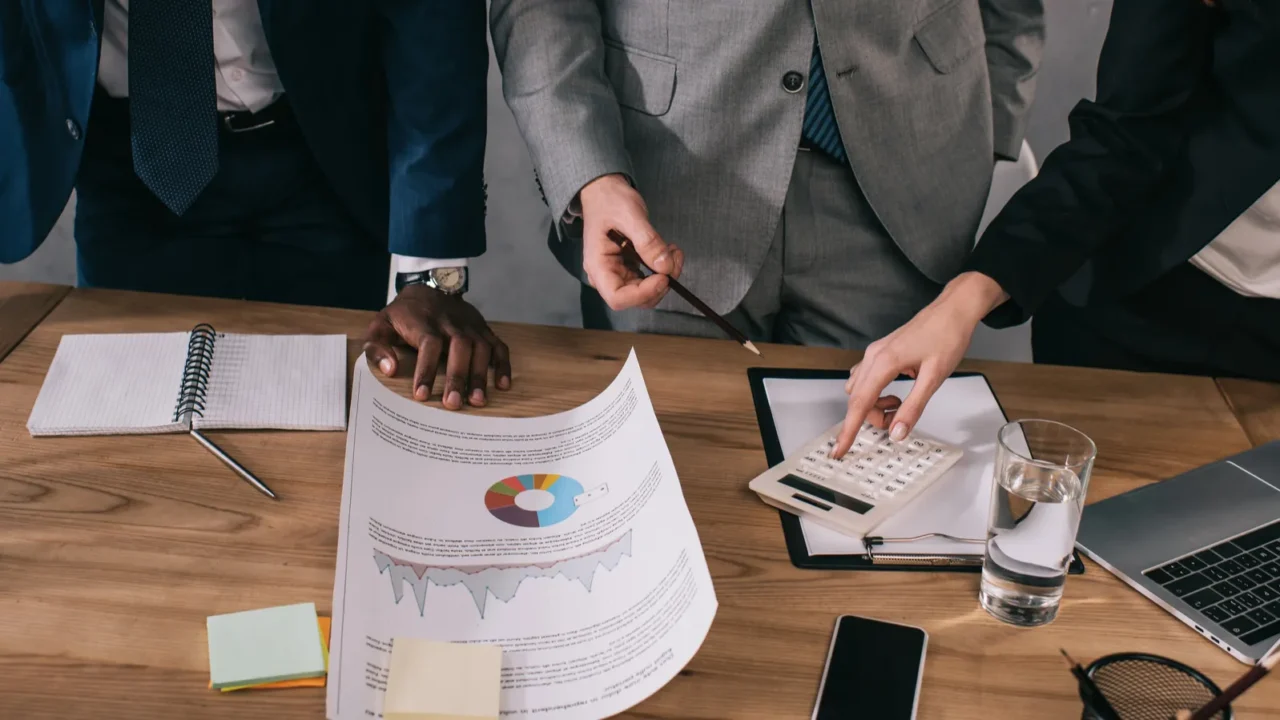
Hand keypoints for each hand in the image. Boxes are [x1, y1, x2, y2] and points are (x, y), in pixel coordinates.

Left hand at [363, 284, 511, 409]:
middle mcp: (451, 322)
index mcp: (423, 322)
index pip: (428, 344)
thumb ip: (377, 348)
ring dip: (481, 375)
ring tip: (477, 401)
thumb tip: (390, 370)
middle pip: (460, 346)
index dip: (426, 369)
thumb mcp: (380, 326)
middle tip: (454, 404)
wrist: (428, 288)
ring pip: (481, 348)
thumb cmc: (402, 316)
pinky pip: (498, 346)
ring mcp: (470, 326)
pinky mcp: (483, 329)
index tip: (421, 395)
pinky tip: (502, 385)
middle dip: (458, 376)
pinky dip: (503, 365)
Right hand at [578, 174, 683, 309]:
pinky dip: (663, 269)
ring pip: (646, 291)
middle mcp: (606, 275)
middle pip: (635, 298)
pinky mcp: (630, 268)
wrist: (605, 191)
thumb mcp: (630, 215)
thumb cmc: (610, 200)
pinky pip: (649, 279)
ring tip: (674, 252)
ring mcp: (618, 273)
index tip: (664, 277)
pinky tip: (669, 252)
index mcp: (598, 266)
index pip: (618, 297)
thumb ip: (647, 241)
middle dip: (660, 285)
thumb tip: (665, 267)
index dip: (643, 293)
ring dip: (665, 277)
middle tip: (675, 259)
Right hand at [832, 272, 1007, 457]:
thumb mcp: (934, 378)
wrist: (953, 310)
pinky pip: (867, 378)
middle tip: (898, 421)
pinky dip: (876, 392)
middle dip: (873, 417)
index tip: (839, 449)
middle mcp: (873, 356)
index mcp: (884, 362)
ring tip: (901, 403)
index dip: (848, 430)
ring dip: (874, 405)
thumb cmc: (947, 336)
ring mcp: (875, 353)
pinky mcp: (880, 352)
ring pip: (860, 389)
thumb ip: (913, 407)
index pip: (859, 404)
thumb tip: (898, 432)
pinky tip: (896, 391)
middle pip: (858, 399)